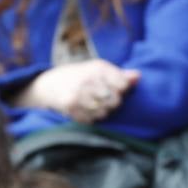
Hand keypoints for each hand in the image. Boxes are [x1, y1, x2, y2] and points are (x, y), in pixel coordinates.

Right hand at [12, 60, 139, 123]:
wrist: (49, 84)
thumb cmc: (82, 77)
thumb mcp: (100, 71)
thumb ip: (121, 75)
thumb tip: (138, 76)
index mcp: (99, 68)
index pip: (123, 85)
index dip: (121, 90)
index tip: (113, 88)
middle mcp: (89, 78)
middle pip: (115, 100)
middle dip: (111, 103)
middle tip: (101, 99)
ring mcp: (78, 93)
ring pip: (104, 112)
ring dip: (100, 112)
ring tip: (90, 104)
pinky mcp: (69, 106)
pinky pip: (90, 120)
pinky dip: (88, 118)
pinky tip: (82, 109)